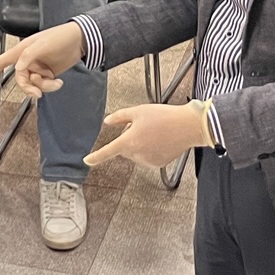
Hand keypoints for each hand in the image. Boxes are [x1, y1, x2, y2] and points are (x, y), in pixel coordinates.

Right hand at [0, 23, 85, 99]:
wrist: (79, 41)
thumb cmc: (59, 37)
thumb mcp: (43, 44)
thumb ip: (28, 56)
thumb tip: (18, 69)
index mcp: (22, 51)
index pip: (3, 60)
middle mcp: (28, 60)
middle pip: (20, 79)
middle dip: (28, 87)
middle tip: (37, 93)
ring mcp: (38, 68)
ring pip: (33, 84)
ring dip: (43, 87)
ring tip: (54, 83)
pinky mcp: (48, 74)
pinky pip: (44, 85)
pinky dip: (51, 86)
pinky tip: (59, 82)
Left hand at [83, 102, 214, 168]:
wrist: (187, 127)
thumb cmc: (164, 116)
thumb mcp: (138, 111)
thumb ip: (119, 117)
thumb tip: (107, 122)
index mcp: (129, 141)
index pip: (108, 151)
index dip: (96, 156)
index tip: (87, 160)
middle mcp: (137, 154)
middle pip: (124, 148)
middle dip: (128, 137)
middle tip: (142, 125)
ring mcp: (148, 161)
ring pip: (135, 152)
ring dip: (138, 144)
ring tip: (154, 131)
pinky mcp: (157, 163)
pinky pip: (146, 157)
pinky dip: (149, 149)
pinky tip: (160, 139)